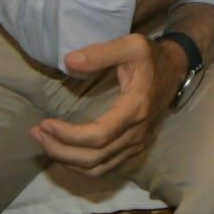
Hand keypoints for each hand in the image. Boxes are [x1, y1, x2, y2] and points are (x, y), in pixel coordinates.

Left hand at [30, 34, 181, 177]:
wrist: (176, 69)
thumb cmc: (152, 57)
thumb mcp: (131, 45)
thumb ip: (101, 53)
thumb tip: (69, 62)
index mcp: (135, 108)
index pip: (97, 136)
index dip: (67, 136)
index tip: (45, 123)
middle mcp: (137, 132)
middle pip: (93, 157)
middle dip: (59, 149)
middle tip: (37, 132)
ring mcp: (137, 143)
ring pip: (97, 168)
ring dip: (66, 160)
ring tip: (46, 142)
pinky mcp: (135, 147)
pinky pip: (104, 168)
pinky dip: (80, 166)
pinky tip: (65, 151)